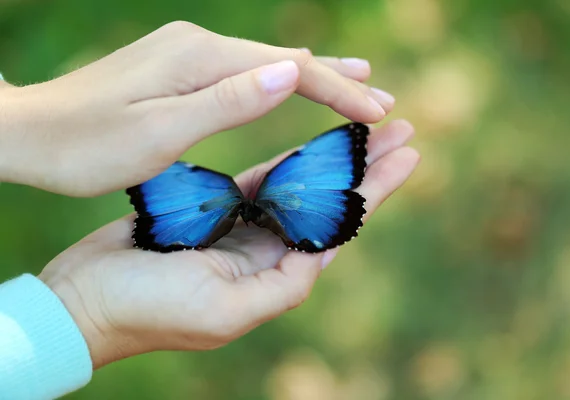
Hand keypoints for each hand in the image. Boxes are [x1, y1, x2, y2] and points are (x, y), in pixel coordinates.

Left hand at [0, 21, 393, 196]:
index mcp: (201, 59)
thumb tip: (290, 73)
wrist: (28, 133)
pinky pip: (243, 70)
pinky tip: (291, 82)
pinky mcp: (178, 66)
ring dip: (314, 77)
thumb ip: (227, 101)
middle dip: (337, 81)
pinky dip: (279, 80)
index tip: (377, 112)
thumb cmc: (87, 144)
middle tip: (382, 99)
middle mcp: (198, 44)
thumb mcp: (159, 132)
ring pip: (266, 62)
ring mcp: (187, 52)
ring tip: (356, 83)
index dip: (338, 92)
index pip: (289, 71)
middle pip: (284, 60)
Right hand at [38, 120, 418, 368]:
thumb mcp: (223, 312)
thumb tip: (325, 254)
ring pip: (299, 186)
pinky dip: (285, 161)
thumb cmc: (149, 310)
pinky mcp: (212, 209)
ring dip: (332, 158)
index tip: (406, 156)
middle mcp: (265, 252)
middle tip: (402, 131)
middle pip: (329, 201)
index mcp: (274, 275)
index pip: (338, 227)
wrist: (85, 300)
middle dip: (365, 167)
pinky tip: (311, 144)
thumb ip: (282, 286)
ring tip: (365, 128)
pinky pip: (258, 181)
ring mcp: (240, 228)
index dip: (374, 191)